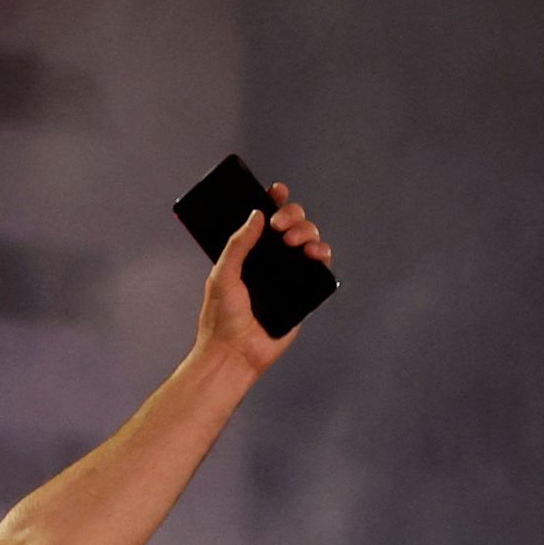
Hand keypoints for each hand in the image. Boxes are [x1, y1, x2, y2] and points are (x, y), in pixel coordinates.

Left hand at [191, 182, 331, 372]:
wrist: (235, 353)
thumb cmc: (221, 319)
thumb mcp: (222, 275)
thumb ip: (237, 244)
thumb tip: (256, 213)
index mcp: (249, 254)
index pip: (264, 221)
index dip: (273, 202)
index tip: (276, 191)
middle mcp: (270, 261)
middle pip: (291, 225)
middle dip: (292, 216)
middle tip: (280, 227)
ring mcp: (288, 275)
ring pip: (308, 240)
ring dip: (308, 232)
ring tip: (296, 242)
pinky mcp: (303, 292)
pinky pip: (319, 266)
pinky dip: (322, 253)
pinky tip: (315, 253)